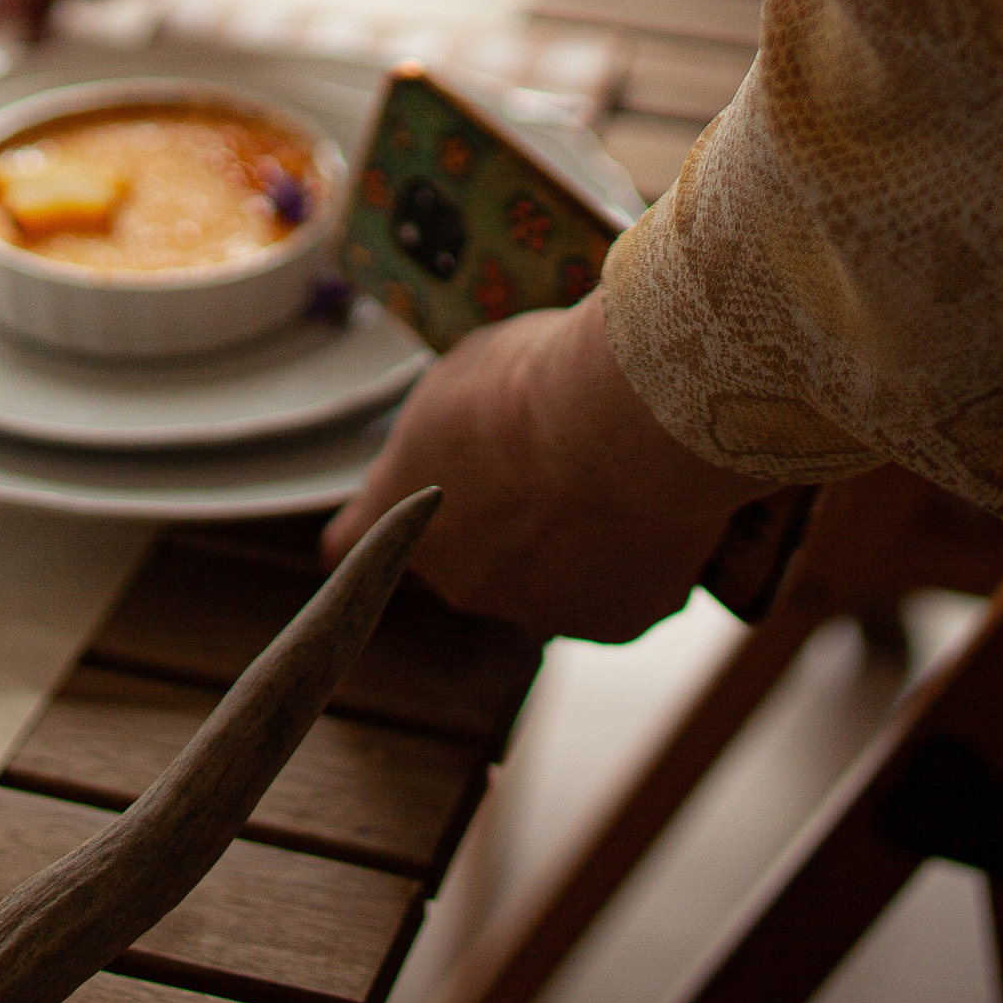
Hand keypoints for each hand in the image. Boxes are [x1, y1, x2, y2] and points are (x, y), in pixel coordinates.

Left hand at [323, 304, 743, 640]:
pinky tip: (647, 505)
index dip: (381, 521)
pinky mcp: (613, 623)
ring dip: (566, 544)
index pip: (354, 542)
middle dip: (497, 522)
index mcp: (399, 515)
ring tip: (606, 477)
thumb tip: (457, 444)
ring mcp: (536, 610)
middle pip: (468, 559)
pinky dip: (630, 561)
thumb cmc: (532, 380)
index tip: (402, 501)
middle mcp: (459, 581)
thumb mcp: (456, 379)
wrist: (626, 421)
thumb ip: (441, 433)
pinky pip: (616, 591)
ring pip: (546, 579)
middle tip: (542, 463)